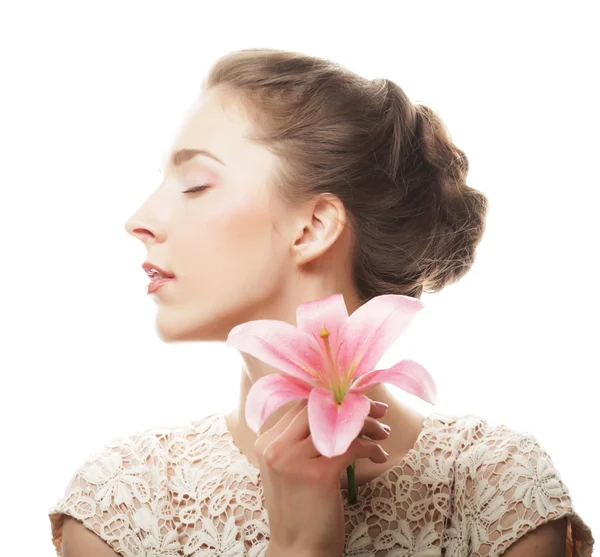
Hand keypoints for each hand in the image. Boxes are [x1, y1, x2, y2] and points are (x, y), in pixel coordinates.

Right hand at [257, 398, 389, 556]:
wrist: (299, 552)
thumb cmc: (301, 509)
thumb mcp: (291, 468)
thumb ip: (302, 440)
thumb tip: (337, 410)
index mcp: (267, 443)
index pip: (303, 405)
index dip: (333, 400)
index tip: (357, 403)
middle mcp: (276, 447)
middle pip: (319, 408)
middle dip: (354, 406)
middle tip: (379, 411)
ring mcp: (294, 460)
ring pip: (339, 425)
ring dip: (368, 426)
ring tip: (383, 433)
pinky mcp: (318, 475)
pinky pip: (352, 447)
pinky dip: (371, 448)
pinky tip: (378, 455)